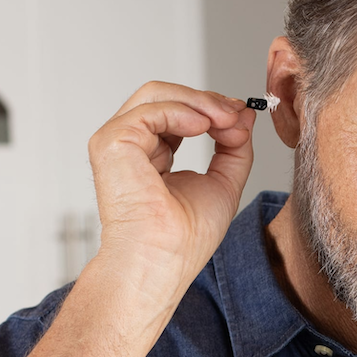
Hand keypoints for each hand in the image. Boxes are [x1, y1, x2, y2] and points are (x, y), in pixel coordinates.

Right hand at [89, 81, 255, 297]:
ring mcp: (117, 142)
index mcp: (152, 155)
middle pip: (166, 96)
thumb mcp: (223, 182)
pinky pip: (150, 110)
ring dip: (200, 101)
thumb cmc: (184, 239)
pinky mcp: (112, 143)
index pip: (179, 113)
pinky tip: (205, 126)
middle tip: (237, 114)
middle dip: (208, 100)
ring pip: (156, 94)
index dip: (211, 108)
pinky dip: (183, 111)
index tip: (242, 115)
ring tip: (227, 119)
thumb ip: (234, 147)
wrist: (163, 262)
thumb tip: (244, 116)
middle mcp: (131, 145)